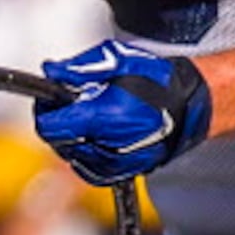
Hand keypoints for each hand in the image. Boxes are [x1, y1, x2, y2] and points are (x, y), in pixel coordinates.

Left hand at [35, 38, 211, 182]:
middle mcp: (107, 146)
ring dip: (73, 137)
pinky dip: (87, 151)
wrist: (189, 106)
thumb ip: (79, 67)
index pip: (49, 126)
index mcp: (103, 117)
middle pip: (58, 141)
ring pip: (72, 155)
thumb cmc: (156, 80)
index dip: (45, 111)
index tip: (50, 99)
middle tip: (75, 103)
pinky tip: (100, 132)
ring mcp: (115, 164)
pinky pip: (89, 167)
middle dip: (60, 122)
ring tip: (93, 116)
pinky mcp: (122, 173)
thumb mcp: (117, 60)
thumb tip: (50, 71)